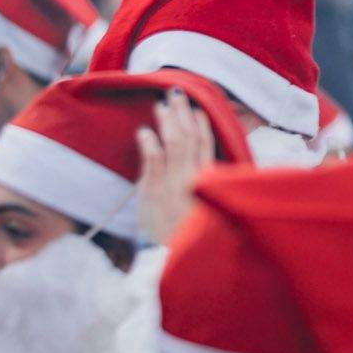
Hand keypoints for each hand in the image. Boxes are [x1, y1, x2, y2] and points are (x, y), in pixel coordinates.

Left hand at [136, 90, 214, 244]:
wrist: (182, 260)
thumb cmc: (194, 236)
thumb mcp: (208, 210)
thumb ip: (207, 184)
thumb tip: (208, 167)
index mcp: (207, 180)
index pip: (206, 144)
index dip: (201, 124)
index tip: (196, 108)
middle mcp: (193, 177)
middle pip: (189, 138)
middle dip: (183, 113)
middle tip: (176, 92)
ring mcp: (174, 184)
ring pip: (174, 144)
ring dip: (167, 122)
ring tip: (160, 105)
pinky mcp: (155, 194)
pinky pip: (153, 162)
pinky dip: (150, 145)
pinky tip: (143, 132)